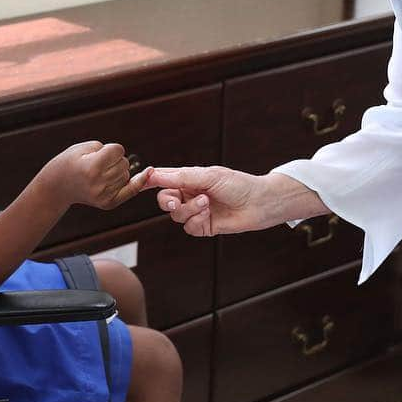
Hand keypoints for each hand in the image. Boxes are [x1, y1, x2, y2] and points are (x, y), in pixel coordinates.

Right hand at [41, 141, 148, 210]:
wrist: (57, 186)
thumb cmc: (70, 162)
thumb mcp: (84, 148)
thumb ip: (108, 150)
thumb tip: (133, 165)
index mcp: (92, 168)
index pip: (118, 151)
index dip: (111, 149)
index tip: (99, 153)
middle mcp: (99, 184)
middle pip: (124, 163)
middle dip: (115, 160)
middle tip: (99, 163)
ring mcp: (103, 196)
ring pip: (126, 175)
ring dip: (119, 170)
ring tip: (101, 172)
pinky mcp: (107, 204)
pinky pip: (130, 191)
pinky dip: (138, 182)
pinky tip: (148, 172)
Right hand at [143, 166, 281, 235]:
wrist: (259, 204)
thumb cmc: (237, 184)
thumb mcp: (208, 176)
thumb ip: (180, 177)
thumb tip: (154, 175)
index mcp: (190, 178)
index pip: (164, 178)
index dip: (151, 180)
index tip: (141, 181)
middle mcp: (190, 194)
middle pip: (165, 200)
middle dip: (166, 201)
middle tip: (173, 203)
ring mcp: (197, 211)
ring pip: (176, 215)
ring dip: (189, 209)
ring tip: (206, 203)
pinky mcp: (204, 226)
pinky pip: (188, 227)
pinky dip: (196, 220)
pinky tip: (209, 214)